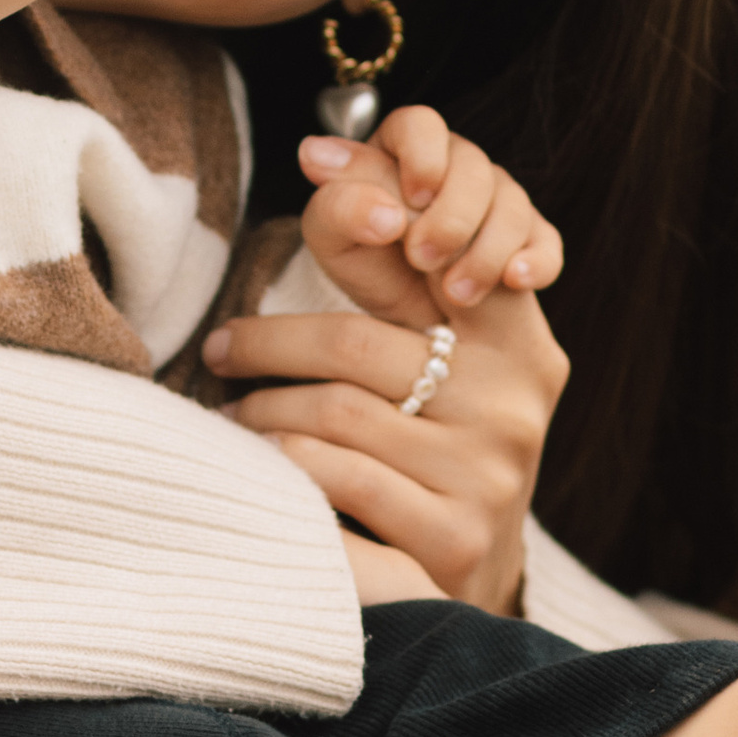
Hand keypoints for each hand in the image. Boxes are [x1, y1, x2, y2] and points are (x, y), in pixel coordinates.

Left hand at [205, 148, 570, 613]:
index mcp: (517, 335)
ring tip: (233, 418)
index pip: (436, 252)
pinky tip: (259, 469)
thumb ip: (389, 263)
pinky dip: (283, 470)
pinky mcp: (453, 537)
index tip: (306, 193)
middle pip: (354, 343)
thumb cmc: (433, 439)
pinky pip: (338, 483)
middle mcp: (514, 398)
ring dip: (262, 415)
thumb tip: (322, 157)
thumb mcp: (433, 349)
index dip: (367, 214)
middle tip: (221, 350)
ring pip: (336, 416)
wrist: (468, 579)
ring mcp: (488, 472)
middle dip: (269, 344)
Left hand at [300, 106, 560, 312]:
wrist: (410, 330)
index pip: (420, 124)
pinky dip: (536, 260)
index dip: (422, 156)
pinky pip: (548, 241)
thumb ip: (334, 197)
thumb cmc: (369, 271)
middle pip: (474, 165)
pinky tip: (516, 280)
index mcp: (405, 151)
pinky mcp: (532, 240)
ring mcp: (499, 201)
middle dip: (452, 216)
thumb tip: (314, 155)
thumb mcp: (338, 241)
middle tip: (423, 260)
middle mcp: (456, 167)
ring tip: (455, 294)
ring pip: (512, 203)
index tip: (413, 197)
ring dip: (485, 250)